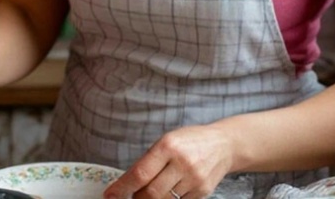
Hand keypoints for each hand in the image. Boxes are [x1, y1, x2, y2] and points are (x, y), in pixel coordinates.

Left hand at [104, 124, 234, 198]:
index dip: (122, 188)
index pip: (140, 173)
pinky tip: (171, 190)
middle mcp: (182, 163)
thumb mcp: (167, 141)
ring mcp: (194, 179)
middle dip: (136, 198)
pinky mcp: (203, 191)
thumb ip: (149, 161)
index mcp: (168, 146)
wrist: (223, 145)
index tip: (110, 194)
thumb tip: (127, 183)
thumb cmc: (190, 141)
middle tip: (132, 195)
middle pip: (151, 193)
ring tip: (150, 192)